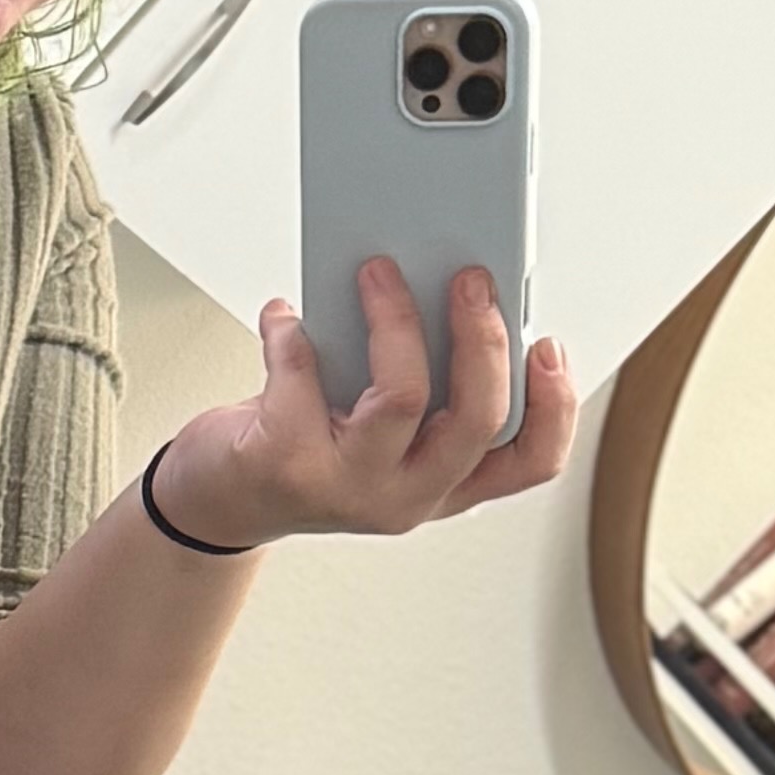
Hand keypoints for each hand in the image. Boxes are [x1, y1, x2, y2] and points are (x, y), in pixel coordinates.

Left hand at [157, 259, 578, 544]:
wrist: (219, 502)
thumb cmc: (306, 449)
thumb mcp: (382, 428)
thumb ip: (427, 384)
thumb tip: (446, 290)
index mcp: (445, 482)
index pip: (530, 462)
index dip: (555, 405)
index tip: (547, 344)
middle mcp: (406, 495)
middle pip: (476, 418)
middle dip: (482, 337)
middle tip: (470, 278)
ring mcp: (348, 489)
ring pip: (401, 396)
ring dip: (395, 319)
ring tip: (377, 272)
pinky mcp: (288, 468)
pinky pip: (303, 380)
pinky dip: (292, 334)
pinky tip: (285, 316)